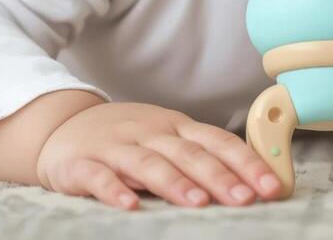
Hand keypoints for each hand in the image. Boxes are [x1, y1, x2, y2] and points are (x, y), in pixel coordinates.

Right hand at [35, 102, 284, 209]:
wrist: (60, 126)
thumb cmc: (125, 139)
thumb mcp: (164, 137)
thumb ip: (199, 156)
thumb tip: (250, 183)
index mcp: (174, 126)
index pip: (217, 141)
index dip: (246, 163)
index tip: (272, 186)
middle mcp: (148, 132)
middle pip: (188, 153)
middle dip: (219, 176)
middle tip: (246, 198)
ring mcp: (114, 146)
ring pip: (148, 163)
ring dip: (175, 183)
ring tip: (199, 203)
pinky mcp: (81, 164)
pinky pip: (99, 177)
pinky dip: (114, 191)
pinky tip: (130, 207)